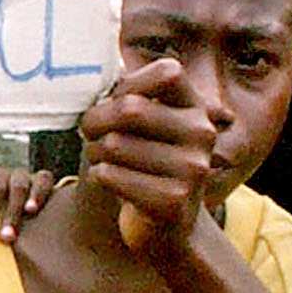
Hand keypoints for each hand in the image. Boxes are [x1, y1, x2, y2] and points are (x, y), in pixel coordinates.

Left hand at [79, 59, 219, 258]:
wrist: (167, 226)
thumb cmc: (144, 163)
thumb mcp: (145, 125)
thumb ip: (129, 95)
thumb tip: (91, 65)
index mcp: (196, 108)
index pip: (168, 72)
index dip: (129, 83)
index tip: (114, 101)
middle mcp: (202, 134)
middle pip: (129, 109)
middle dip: (95, 122)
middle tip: (88, 133)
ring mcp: (193, 169)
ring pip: (114, 144)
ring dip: (94, 152)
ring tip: (100, 159)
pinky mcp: (174, 201)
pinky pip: (111, 175)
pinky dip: (100, 176)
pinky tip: (110, 181)